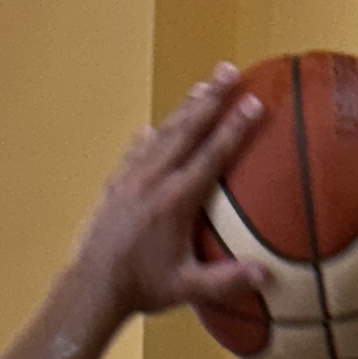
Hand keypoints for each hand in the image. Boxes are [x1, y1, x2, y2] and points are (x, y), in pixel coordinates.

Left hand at [66, 69, 272, 329]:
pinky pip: (134, 153)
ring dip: (184, 109)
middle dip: (212, 98)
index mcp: (176, 200)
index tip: (254, 103)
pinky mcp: (114, 185)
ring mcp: (131, 178)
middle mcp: (153, 180)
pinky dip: (147, 138)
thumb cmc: (141, 287)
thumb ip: (227, 280)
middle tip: (230, 71)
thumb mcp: (187, 287)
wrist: (90, 285)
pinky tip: (151, 128)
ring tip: (202, 87)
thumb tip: (267, 276)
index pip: (212, 155)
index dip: (235, 128)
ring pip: (162, 134)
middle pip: (187, 129)